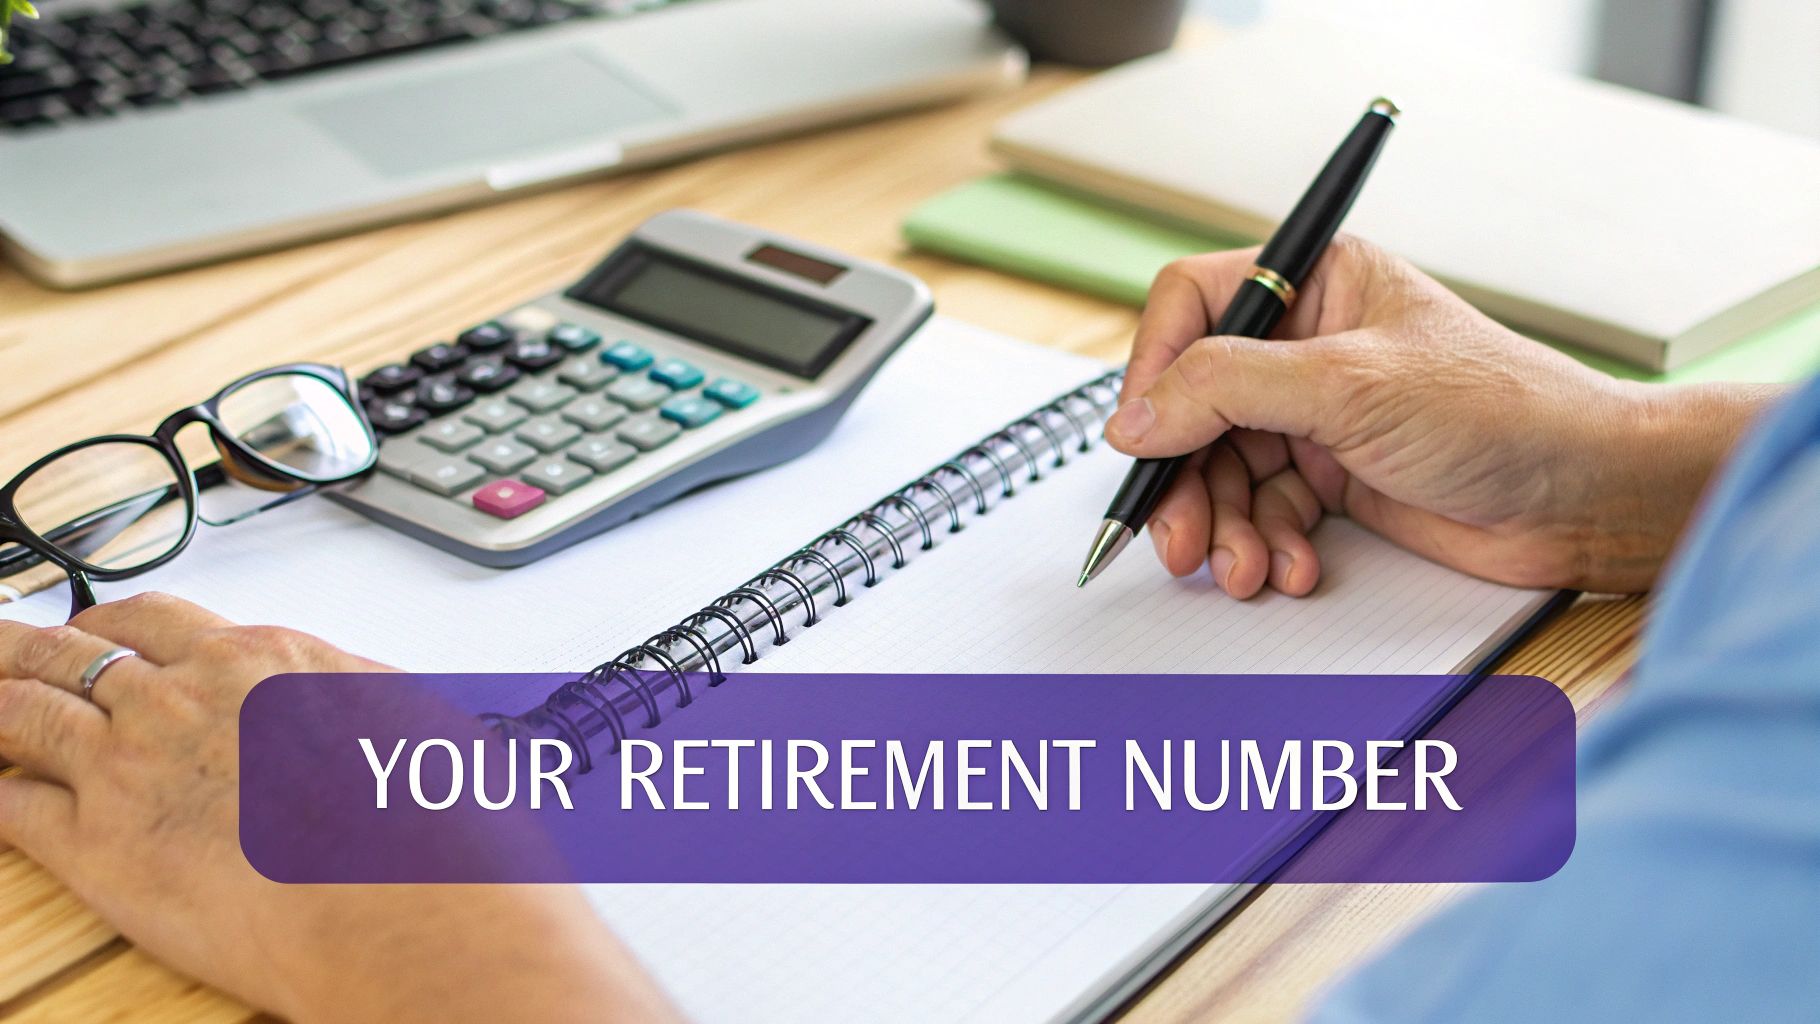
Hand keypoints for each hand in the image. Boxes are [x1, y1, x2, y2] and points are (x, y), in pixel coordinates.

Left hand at [0, 593, 675, 1022]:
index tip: (99, 634)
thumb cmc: (430, 826)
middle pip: (74, 647)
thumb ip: (357, 701)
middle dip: (27, 644)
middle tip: (4, 646)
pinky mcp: (97, 844)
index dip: (113, 625)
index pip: (158, 619)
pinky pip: (9, 800)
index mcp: (265, 660)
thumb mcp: (416, 725)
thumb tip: (357, 703)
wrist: (410, 904)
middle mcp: (187, 696)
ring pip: (22, 707)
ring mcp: (132, 764)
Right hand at [1104, 238, 1778, 595]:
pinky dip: (1265, 544)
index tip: (1140, 434)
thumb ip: (1227, 391)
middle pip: (1194, 404)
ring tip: (1243, 567)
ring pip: (1222, 469)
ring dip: (1224, 526)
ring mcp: (1318, 415)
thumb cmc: (1504, 412)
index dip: (1155, 370)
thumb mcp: (1350, 386)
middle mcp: (1307, 345)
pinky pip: (1262, 511)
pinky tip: (1289, 567)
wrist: (1584, 499)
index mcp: (1317, 282)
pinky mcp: (1333, 477)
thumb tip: (1135, 416)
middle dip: (1185, 478)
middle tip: (1178, 536)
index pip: (1193, 306)